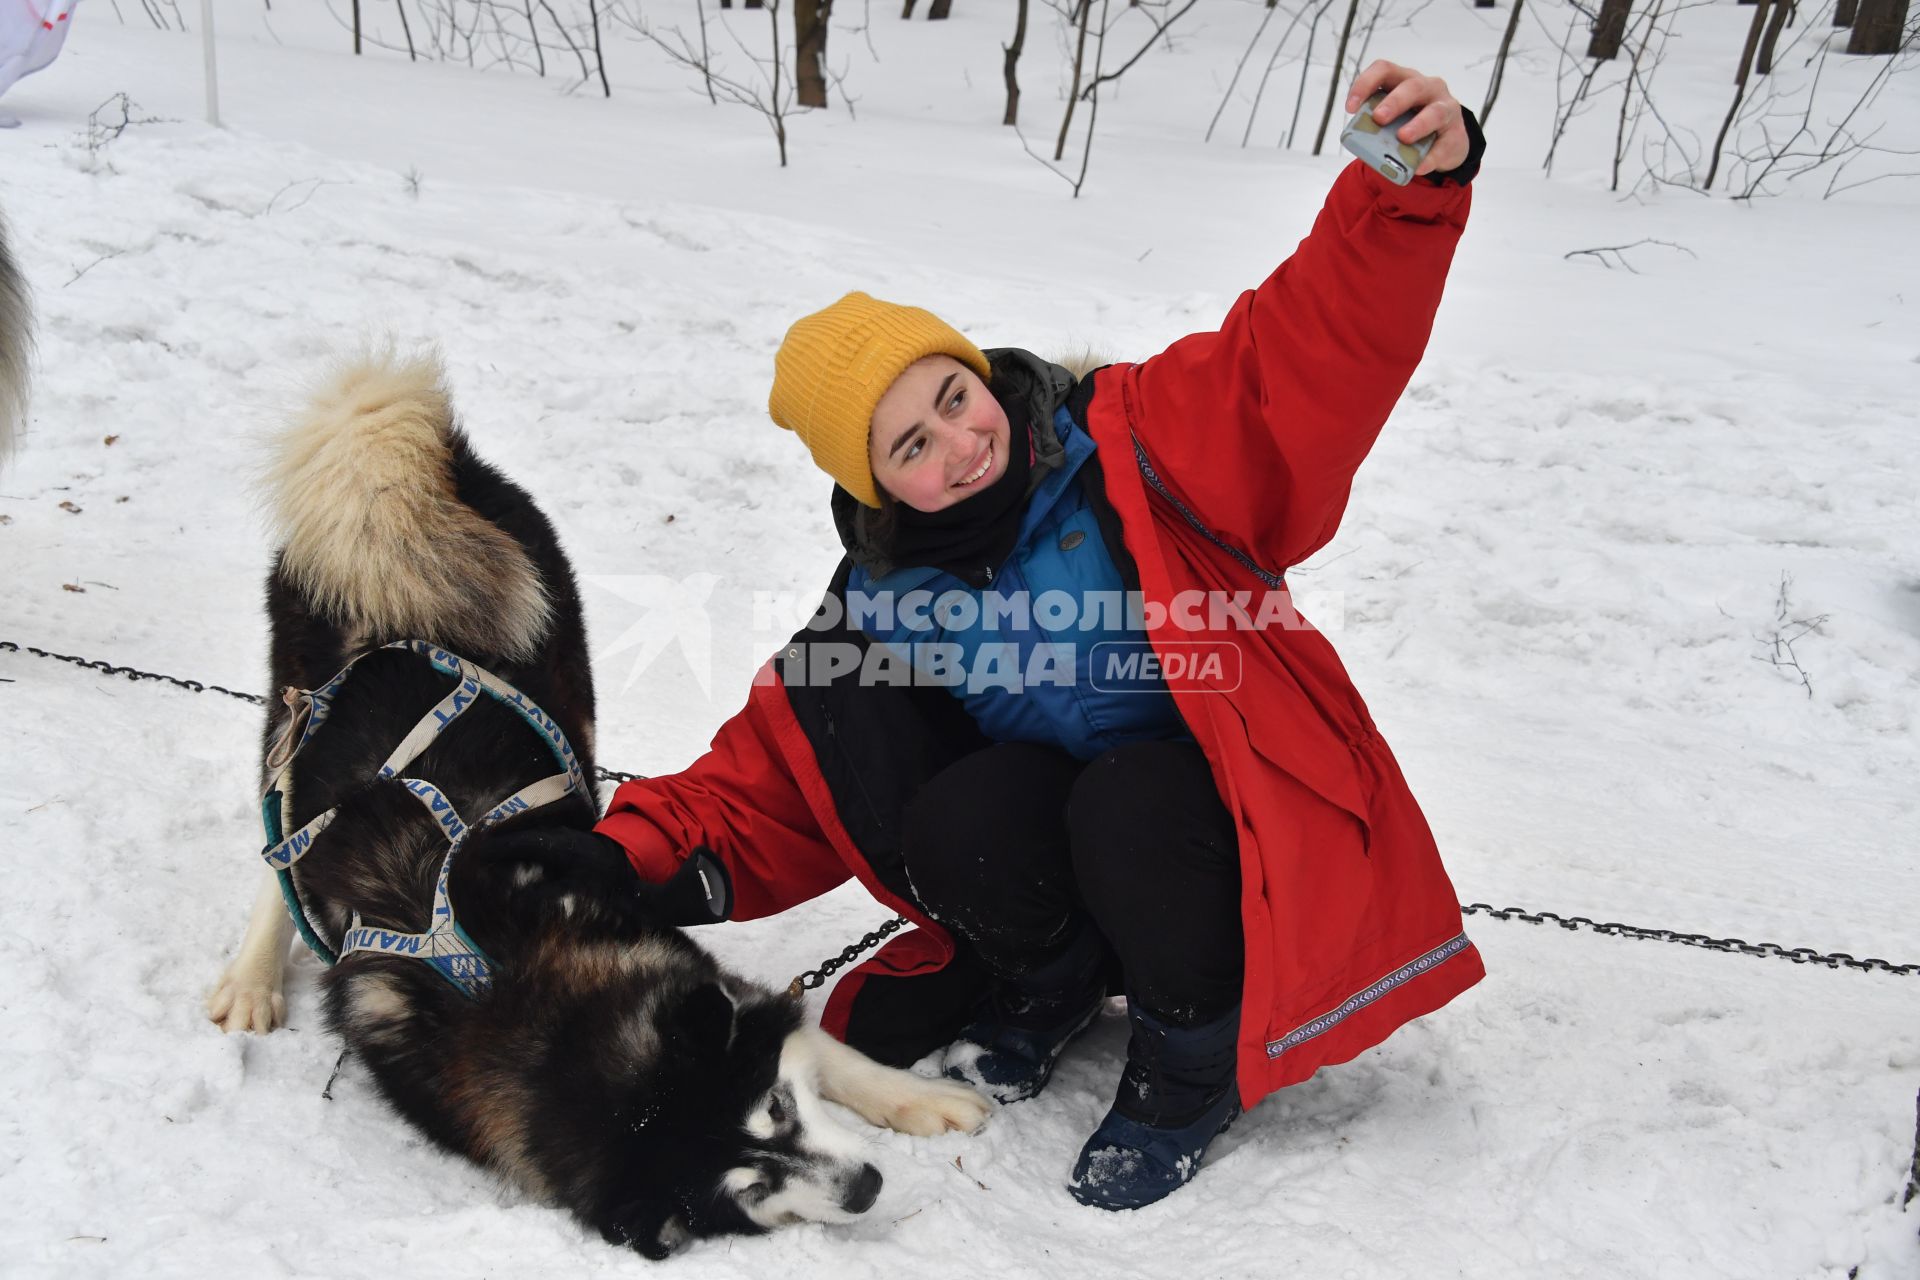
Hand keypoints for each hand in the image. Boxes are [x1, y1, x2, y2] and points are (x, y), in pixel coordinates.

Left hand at [1344, 62, 1468, 176]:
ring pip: (1435, 112)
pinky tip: (1419, 166)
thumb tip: (1360, 142)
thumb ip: (1376, 125)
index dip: (1365, 84)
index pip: (1384, 70)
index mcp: (1404, 80)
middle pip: (1412, 86)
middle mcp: (1427, 88)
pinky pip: (1444, 145)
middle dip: (1394, 102)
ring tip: (1403, 138)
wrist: (1443, 143)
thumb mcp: (1392, 120)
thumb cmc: (1410, 124)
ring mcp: (1445, 108)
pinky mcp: (1457, 134)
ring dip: (1418, 125)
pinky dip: (1431, 157)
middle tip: (1378, 118)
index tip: (1351, 107)